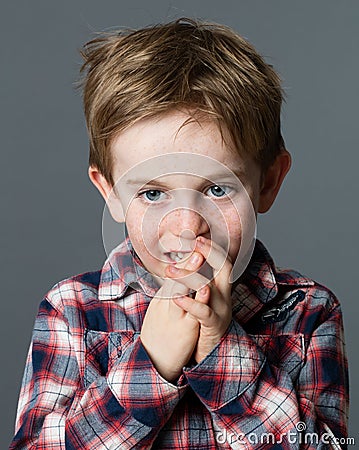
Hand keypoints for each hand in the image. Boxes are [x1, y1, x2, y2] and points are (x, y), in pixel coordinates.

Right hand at [140, 253, 204, 381]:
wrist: (151, 363)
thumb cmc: (160, 336)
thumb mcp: (164, 312)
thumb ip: (172, 295)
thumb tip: (179, 281)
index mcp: (164, 298)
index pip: (175, 273)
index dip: (186, 257)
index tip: (195, 242)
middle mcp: (167, 303)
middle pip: (176, 276)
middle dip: (188, 259)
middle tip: (197, 241)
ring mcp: (174, 315)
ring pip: (181, 289)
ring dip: (191, 271)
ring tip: (198, 256)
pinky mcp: (183, 329)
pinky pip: (192, 311)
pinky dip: (198, 297)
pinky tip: (206, 288)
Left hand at [166, 236, 232, 363]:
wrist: (207, 353)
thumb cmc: (200, 323)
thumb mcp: (200, 299)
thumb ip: (196, 281)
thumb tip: (187, 261)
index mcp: (220, 288)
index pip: (221, 261)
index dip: (211, 248)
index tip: (196, 238)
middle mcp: (224, 296)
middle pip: (224, 267)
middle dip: (210, 252)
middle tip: (195, 242)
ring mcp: (221, 310)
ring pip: (211, 287)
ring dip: (190, 276)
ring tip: (171, 270)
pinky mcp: (214, 325)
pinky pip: (203, 312)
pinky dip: (190, 303)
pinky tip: (177, 298)